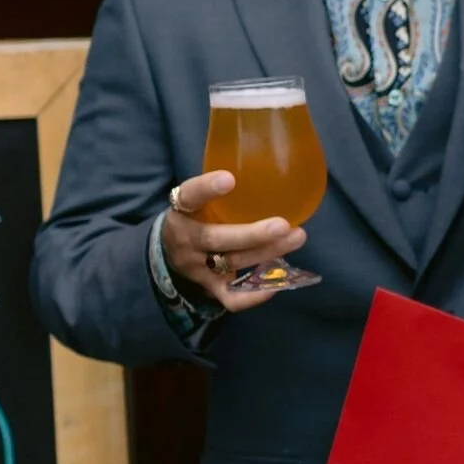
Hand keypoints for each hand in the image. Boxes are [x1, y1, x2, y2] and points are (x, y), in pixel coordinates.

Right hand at [160, 171, 306, 311]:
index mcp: (181, 211)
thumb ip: (219, 188)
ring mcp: (196, 267)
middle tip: (282, 224)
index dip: (206, 188)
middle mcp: (186, 240)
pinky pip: (229, 298)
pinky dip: (253, 296)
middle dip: (252, 234)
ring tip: (296, 237)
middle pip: (216, 238)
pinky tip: (277, 284)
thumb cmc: (195, 217)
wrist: (168, 252)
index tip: (229, 179)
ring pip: (231, 262)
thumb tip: (267, 165)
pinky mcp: (208, 288)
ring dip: (266, 252)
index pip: (188, 197)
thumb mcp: (196, 200)